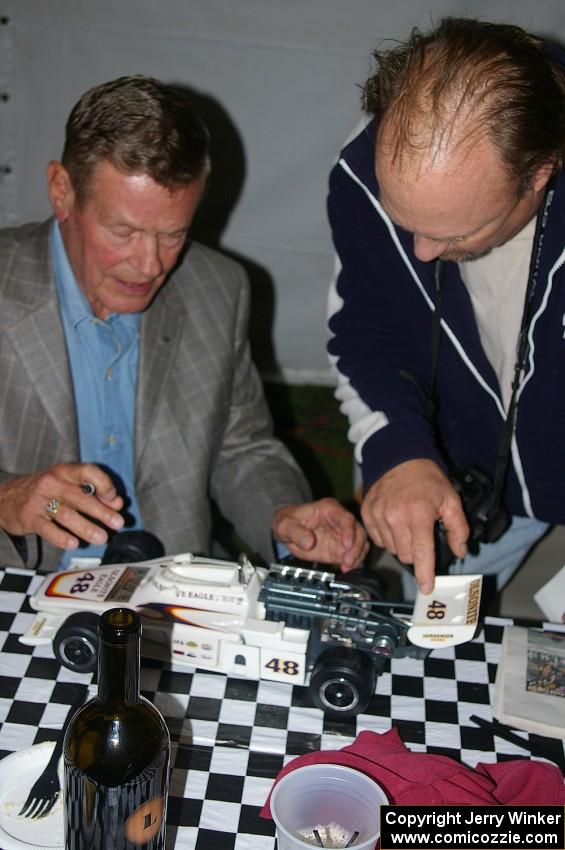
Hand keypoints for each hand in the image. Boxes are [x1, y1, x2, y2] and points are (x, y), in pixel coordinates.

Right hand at [0, 463, 124, 550]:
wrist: (6, 497)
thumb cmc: (46, 491)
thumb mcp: (67, 484)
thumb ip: (93, 492)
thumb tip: (117, 503)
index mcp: (65, 471)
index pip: (88, 472)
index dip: (104, 485)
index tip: (115, 500)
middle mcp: (52, 483)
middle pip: (80, 497)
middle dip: (102, 512)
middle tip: (118, 523)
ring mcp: (39, 500)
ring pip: (66, 514)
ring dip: (86, 527)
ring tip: (101, 538)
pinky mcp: (29, 517)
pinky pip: (47, 529)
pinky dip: (61, 537)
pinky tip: (74, 543)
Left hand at [271, 497, 368, 569]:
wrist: (288, 530)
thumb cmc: (288, 521)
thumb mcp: (285, 525)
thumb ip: (296, 532)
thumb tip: (308, 543)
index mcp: (329, 509)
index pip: (346, 518)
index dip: (349, 531)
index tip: (346, 545)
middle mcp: (339, 521)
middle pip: (358, 531)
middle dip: (356, 547)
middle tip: (347, 560)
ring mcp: (341, 536)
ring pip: (360, 543)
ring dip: (357, 556)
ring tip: (347, 566)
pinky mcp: (339, 549)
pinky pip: (353, 555)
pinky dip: (353, 563)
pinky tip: (345, 569)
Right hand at [361, 459, 468, 593]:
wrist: (399, 459)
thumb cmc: (427, 480)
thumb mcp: (451, 500)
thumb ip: (458, 528)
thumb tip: (460, 552)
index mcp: (418, 515)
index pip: (422, 553)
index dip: (425, 573)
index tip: (426, 587)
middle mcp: (395, 517)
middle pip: (406, 555)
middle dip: (416, 552)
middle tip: (422, 535)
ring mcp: (378, 516)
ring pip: (392, 549)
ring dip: (401, 544)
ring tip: (407, 525)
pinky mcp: (367, 514)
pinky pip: (378, 539)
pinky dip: (387, 537)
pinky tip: (394, 522)